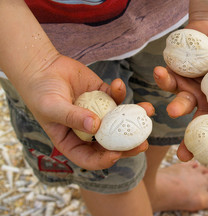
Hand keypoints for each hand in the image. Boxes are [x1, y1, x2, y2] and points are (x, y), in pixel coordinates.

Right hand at [20, 55, 153, 169]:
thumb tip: (95, 127)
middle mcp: (88, 130)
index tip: (116, 155)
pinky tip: (118, 84)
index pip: (89, 158)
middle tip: (143, 143)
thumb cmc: (40, 91)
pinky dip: (120, 92)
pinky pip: (115, 97)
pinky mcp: (103, 96)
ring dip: (134, 117)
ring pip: (119, 120)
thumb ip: (72, 117)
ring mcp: (97, 113)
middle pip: (110, 143)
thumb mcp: (51, 107)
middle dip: (128, 145)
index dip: (103, 160)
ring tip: (147, 110)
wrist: (42, 67)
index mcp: (72, 141)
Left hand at [154, 21, 207, 161]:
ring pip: (183, 103)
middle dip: (192, 140)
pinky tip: (160, 72)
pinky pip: (169, 81)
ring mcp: (191, 87)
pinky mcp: (177, 76)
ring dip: (178, 108)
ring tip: (173, 112)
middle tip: (185, 155)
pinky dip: (164, 79)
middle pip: (202, 121)